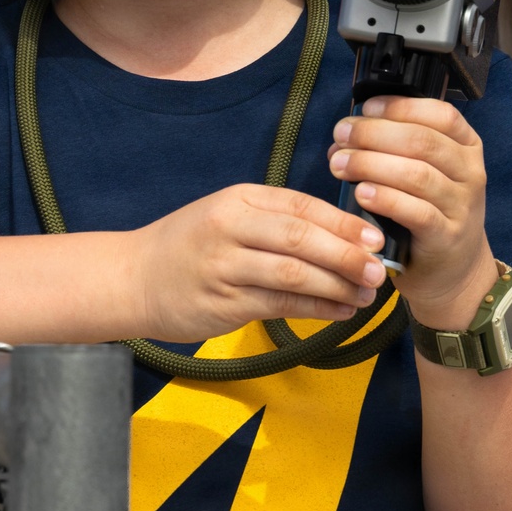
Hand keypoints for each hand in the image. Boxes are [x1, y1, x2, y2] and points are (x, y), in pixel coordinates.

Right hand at [132, 183, 387, 342]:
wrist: (133, 278)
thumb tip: (342, 234)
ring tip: (365, 295)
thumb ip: (276, 220)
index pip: (301, 206)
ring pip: (293, 274)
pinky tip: (339, 311)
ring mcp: (224, 266)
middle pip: (300, 238)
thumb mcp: (228, 216)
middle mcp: (230, 227)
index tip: (377, 238)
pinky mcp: (223, 302)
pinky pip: (279, 304)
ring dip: (336, 286)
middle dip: (346, 254)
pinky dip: (315, 308)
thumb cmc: (190, 246)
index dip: (344, 223)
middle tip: (378, 270)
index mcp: (239, 199)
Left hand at [328, 96, 497, 328]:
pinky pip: (416, 212)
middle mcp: (470, 172)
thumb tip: (345, 135)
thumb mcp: (423, 172)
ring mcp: (462, 206)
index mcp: (466, 146)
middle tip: (341, 136)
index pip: (440, 114)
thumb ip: (393, 149)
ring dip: (372, 164)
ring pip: (417, 174)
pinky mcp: (447, 236)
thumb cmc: (429, 211)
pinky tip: (361, 193)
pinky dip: (385, 199)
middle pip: (422, 141)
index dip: (400, 107)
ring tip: (340, 164)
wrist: (454, 269)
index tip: (365, 109)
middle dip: (374, 134)